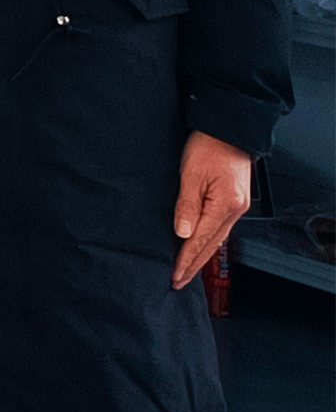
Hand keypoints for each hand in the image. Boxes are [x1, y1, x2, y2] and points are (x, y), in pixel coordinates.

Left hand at [172, 132, 253, 288]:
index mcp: (226, 205)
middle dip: (194, 265)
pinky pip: (219, 228)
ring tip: (187, 272)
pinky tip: (200, 249)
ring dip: (201, 256)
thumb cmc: (209, 146)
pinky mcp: (233, 201)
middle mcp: (235, 209)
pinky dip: (208, 242)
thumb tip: (182, 233)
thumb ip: (186, 205)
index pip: (201, 240)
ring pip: (217, 239)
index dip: (186, 259)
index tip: (174, 275)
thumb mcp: (191, 174)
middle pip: (212, 245)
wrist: (229, 129)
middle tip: (178, 282)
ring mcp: (236, 206)